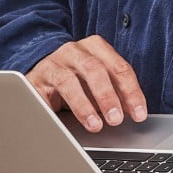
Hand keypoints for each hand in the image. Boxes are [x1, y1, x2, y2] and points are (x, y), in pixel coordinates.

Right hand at [28, 35, 147, 132]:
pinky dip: (52, 110)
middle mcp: (73, 51)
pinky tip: (62, 125)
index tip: (138, 115)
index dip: (131, 92)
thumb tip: (135, 114)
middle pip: (93, 69)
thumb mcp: (99, 82)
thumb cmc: (78, 80)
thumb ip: (117, 93)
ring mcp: (52, 63)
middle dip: (107, 96)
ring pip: (68, 80)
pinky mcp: (34, 79)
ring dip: (83, 106)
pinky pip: (42, 95)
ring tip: (94, 125)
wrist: (42, 75)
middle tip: (116, 119)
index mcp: (95, 47)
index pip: (119, 67)